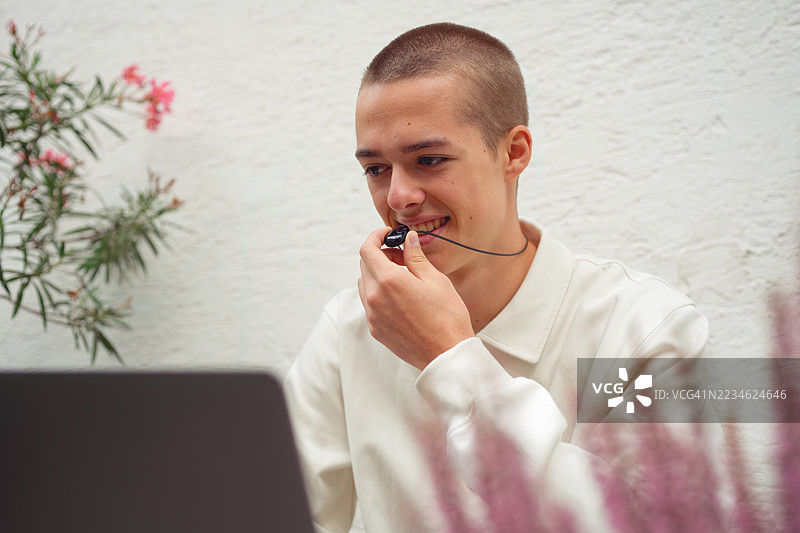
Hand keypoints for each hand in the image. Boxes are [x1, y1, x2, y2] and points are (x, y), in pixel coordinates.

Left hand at [358, 227, 473, 369]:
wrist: (446, 354)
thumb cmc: (447, 317)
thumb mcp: (435, 280)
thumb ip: (416, 257)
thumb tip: (408, 239)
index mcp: (389, 280)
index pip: (367, 249)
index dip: (375, 237)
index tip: (387, 234)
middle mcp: (375, 297)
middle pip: (364, 265)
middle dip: (379, 254)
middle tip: (401, 255)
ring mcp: (373, 315)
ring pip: (364, 284)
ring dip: (377, 274)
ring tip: (402, 276)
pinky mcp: (376, 329)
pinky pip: (369, 303)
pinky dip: (378, 293)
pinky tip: (400, 296)